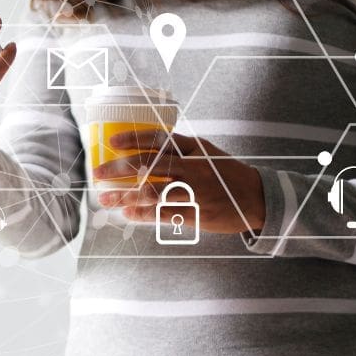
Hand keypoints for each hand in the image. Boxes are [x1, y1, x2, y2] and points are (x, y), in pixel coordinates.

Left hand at [92, 129, 265, 233]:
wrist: (257, 198)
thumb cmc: (226, 172)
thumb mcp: (206, 151)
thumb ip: (178, 146)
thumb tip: (145, 141)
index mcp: (193, 151)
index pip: (158, 141)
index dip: (132, 140)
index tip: (110, 142)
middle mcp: (192, 171)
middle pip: (149, 168)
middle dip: (119, 171)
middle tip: (98, 174)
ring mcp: (193, 194)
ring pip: (152, 194)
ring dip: (125, 196)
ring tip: (105, 199)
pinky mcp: (196, 215)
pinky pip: (164, 215)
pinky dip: (143, 214)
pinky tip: (126, 213)